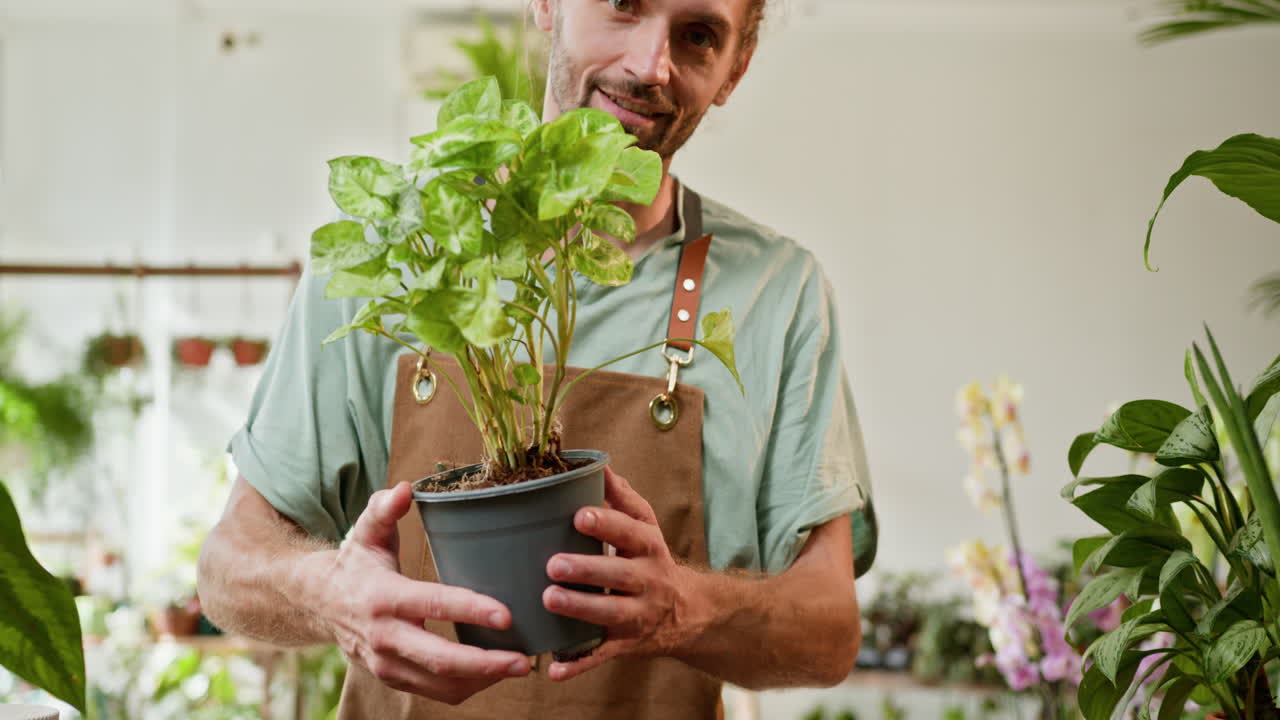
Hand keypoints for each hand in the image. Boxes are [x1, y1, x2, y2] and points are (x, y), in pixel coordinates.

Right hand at [313, 482, 531, 703]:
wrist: (318, 603)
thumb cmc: (355, 563)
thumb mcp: (366, 532)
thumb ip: (384, 509)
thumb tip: (406, 488)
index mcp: (383, 597)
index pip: (432, 605)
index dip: (471, 611)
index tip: (507, 615)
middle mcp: (384, 637)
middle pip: (440, 661)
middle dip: (486, 664)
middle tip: (524, 660)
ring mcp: (386, 665)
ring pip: (441, 685)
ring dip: (483, 681)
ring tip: (518, 666)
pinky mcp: (393, 679)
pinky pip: (436, 692)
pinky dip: (468, 687)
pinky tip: (493, 672)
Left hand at [542, 467, 700, 680]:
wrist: (688, 613)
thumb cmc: (651, 560)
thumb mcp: (646, 528)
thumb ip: (623, 499)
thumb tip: (599, 466)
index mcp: (648, 548)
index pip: (631, 532)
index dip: (607, 524)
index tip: (579, 515)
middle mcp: (647, 581)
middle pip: (619, 575)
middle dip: (588, 570)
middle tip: (554, 565)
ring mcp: (638, 616)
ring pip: (611, 614)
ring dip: (581, 609)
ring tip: (550, 600)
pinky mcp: (626, 645)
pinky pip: (602, 656)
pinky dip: (578, 665)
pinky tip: (553, 669)